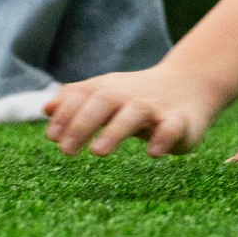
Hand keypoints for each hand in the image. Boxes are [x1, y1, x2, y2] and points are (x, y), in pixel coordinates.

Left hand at [45, 65, 222, 157]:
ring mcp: (156, 107)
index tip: (52, 136)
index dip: (66, 114)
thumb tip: (46, 108)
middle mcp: (130, 95)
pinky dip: (163, 138)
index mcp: (110, 88)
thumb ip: (77, 101)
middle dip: (83, 123)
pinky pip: (172, 127)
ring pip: (135, 114)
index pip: (83, 95)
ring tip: (98, 152)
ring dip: (114, 131)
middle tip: (66, 150)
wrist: (191, 83)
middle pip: (104, 101)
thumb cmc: (138, 96)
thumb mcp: (107, 94)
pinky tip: (152, 153)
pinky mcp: (181, 121)